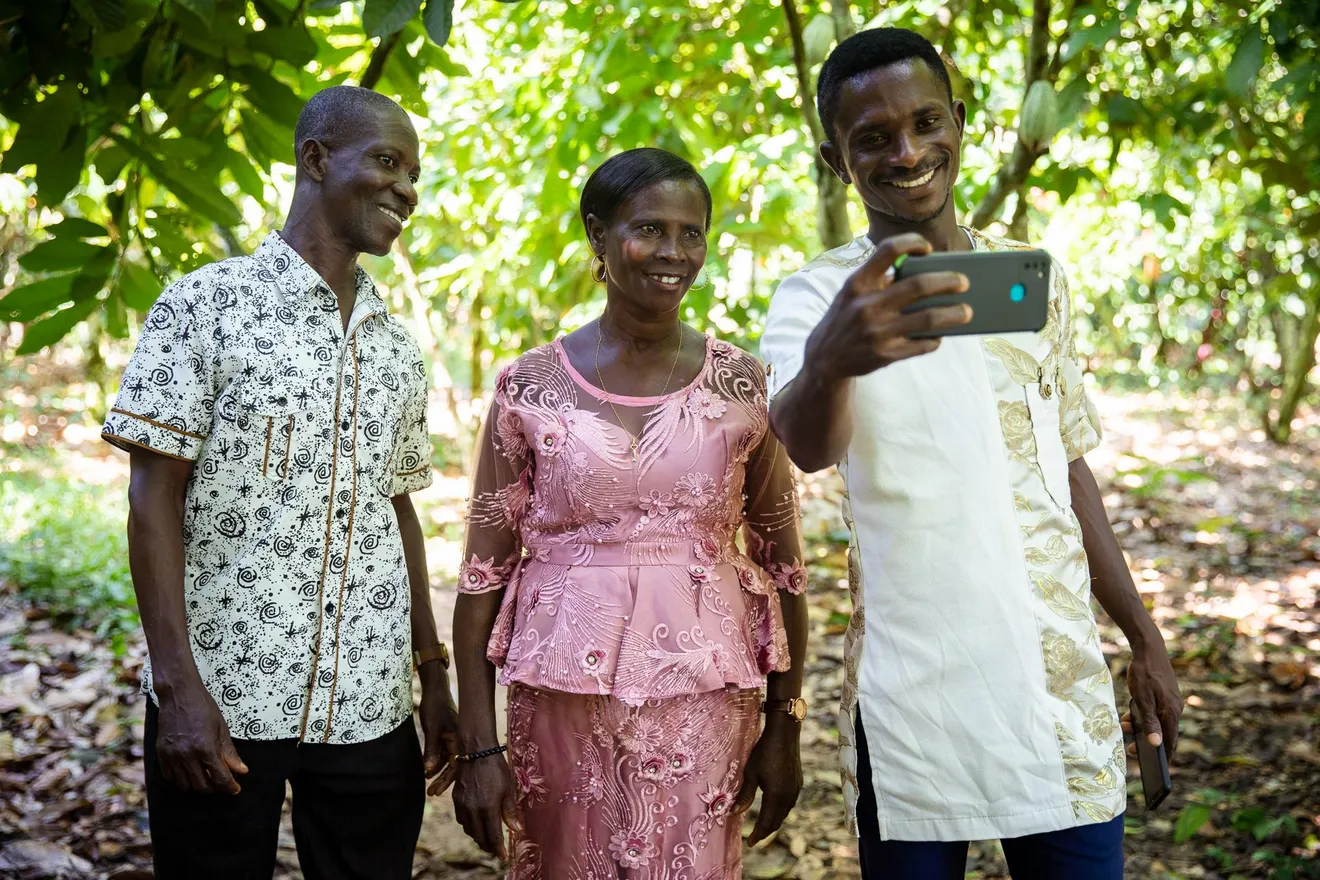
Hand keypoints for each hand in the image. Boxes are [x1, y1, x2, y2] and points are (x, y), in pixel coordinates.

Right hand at [154, 680, 248, 793]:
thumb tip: (242, 771)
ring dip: (197, 786)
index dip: (229, 786)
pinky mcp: (161, 754)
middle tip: (221, 782)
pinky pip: (170, 777)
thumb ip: (230, 753)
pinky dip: (181, 779)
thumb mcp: (222, 728)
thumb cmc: (204, 708)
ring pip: (185, 785)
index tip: (235, 789)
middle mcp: (187, 756)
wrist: (178, 694)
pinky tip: (189, 772)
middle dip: (215, 788)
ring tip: (206, 778)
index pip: (220, 778)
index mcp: (206, 748)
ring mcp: (172, 756)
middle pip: (202, 786)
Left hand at [419, 666, 460, 794]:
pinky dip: (437, 761)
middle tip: (432, 793)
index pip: (455, 765)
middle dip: (442, 779)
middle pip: (453, 765)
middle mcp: (458, 741)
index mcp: (458, 739)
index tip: (436, 791)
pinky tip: (429, 769)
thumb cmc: (435, 708)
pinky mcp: (447, 736)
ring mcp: (453, 738)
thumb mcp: (432, 729)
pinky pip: (444, 753)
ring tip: (428, 783)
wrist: (436, 691)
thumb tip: (429, 770)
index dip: (446, 780)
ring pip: (447, 759)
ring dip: (438, 771)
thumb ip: (431, 750)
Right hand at [452, 753, 521, 860]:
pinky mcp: (456, 799)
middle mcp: (473, 810)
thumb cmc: (496, 768)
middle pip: (479, 837)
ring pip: (469, 830)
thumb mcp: (508, 789)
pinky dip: (469, 826)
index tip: (503, 856)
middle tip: (496, 849)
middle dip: (488, 846)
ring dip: (478, 837)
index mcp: (488, 808)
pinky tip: (476, 823)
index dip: (498, 849)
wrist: (475, 751)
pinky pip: (461, 819)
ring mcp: (462, 805)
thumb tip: (517, 829)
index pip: (492, 836)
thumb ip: (510, 811)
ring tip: (487, 838)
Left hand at [733, 714, 802, 846]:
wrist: (785, 734)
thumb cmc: (764, 752)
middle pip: (777, 820)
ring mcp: (795, 789)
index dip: (758, 834)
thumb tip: (734, 813)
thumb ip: (745, 795)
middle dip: (766, 831)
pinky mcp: (798, 782)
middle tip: (755, 838)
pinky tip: (775, 808)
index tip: (750, 843)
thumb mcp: (751, 774)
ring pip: (785, 813)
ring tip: (764, 826)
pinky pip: (789, 803)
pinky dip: (781, 811)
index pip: (767, 822)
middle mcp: (789, 796)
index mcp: (776, 796)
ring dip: (774, 821)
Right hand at [804, 233, 971, 380]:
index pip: (888, 250)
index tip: (927, 249)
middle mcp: (867, 305)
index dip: (912, 243)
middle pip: (919, 285)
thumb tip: (926, 273)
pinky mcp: (886, 355)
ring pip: (928, 319)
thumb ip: (880, 280)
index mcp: (858, 283)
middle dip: (948, 281)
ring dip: (954, 314)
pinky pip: (922, 344)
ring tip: (967, 311)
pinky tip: (941, 334)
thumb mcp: (852, 293)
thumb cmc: (846, 318)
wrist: (824, 359)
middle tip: (964, 282)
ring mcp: (877, 332)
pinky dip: (936, 338)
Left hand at [1122, 639, 1182, 757]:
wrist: (1148, 648)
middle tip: (1131, 750)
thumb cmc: (1144, 673)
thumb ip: (1149, 722)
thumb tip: (1156, 744)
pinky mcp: (1164, 695)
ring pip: (1157, 722)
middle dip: (1147, 743)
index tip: (1157, 771)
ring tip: (1125, 727)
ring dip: (1141, 727)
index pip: (1171, 741)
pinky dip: (1142, 716)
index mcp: (1172, 712)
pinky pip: (1154, 712)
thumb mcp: (1142, 699)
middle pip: (1164, 734)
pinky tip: (1129, 715)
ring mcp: (1170, 702)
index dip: (1164, 757)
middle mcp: (1174, 709)